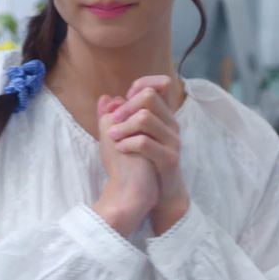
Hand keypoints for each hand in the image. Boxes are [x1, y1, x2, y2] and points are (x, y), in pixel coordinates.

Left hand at [109, 74, 182, 198]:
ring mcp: (173, 141)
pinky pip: (145, 143)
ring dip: (123, 126)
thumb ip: (117, 117)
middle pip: (149, 97)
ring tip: (112, 137)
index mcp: (164, 116)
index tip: (127, 99)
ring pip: (145, 118)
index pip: (163, 84)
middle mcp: (172, 124)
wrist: (157, 195)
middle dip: (126, 107)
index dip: (142, 84)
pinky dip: (127, 143)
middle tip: (113, 121)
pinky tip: (120, 149)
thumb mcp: (129, 136)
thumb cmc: (142, 163)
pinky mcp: (169, 159)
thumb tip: (106, 98)